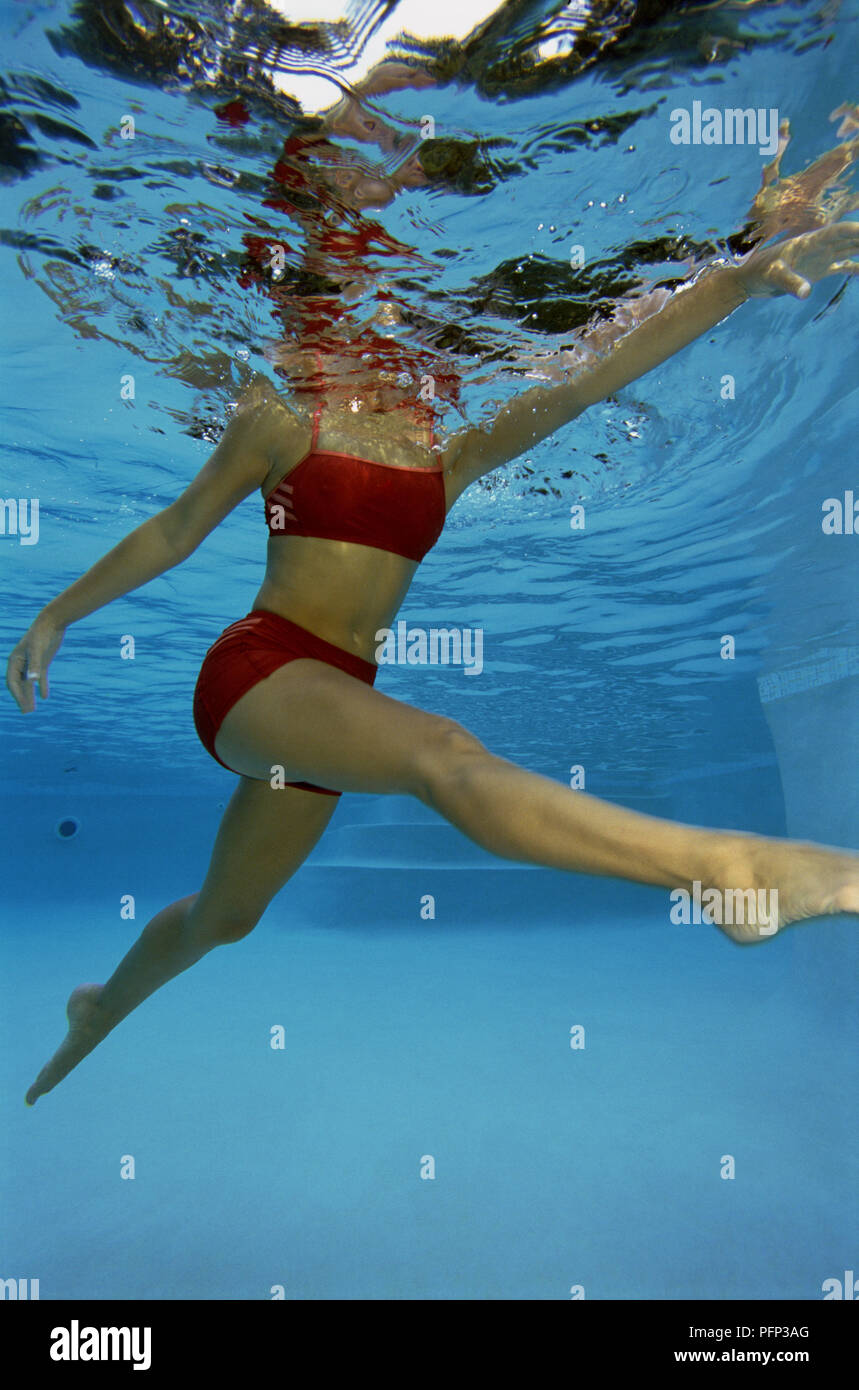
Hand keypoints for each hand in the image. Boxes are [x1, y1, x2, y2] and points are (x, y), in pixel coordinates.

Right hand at [6, 616, 64, 712]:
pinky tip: (44, 697)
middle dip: (22, 698)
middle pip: (20, 685)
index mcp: (14, 660)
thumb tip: (32, 681)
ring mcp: (31, 663)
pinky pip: (40, 677)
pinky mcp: (42, 662)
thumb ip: (35, 666)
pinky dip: (42, 686)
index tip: (23, 706)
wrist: (52, 622)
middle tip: (26, 713)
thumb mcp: (37, 650)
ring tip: (32, 709)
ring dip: (31, 695)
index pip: (13, 682)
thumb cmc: (42, 635)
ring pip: (29, 683)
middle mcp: (21, 663)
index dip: (17, 695)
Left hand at [736, 220, 858, 298]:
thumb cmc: (759, 272)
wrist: (750, 278)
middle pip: (849, 239)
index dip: (854, 230)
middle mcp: (819, 247)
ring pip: (849, 250)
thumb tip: (806, 293)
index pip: (837, 232)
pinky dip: (856, 267)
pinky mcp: (818, 270)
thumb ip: (790, 283)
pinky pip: (843, 266)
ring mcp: (820, 258)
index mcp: (810, 241)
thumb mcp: (773, 276)